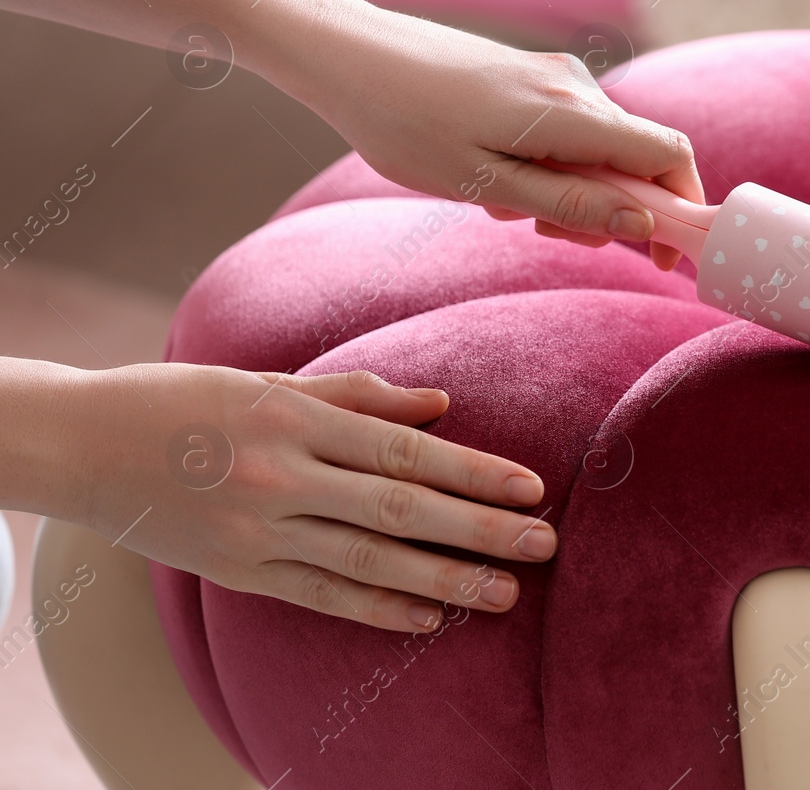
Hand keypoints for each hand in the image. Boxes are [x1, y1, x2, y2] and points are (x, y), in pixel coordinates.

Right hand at [63, 362, 554, 631]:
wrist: (78, 446)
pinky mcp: (236, 571)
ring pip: (366, 562)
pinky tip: (426, 617)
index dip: (473, 471)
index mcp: (294, 418)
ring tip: (503, 593)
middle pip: (398, 510)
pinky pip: (318, 596)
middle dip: (478, 530)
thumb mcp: (268, 380)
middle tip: (543, 546)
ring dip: (443, 580)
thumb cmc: (184, 399)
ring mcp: (256, 531)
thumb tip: (442, 406)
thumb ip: (358, 395)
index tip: (531, 488)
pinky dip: (376, 609)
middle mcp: (280, 476)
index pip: (404, 451)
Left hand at [255, 0, 702, 270]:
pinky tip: (496, 177)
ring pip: (603, 148)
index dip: (682, 210)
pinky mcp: (535, 76)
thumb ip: (570, 205)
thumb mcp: (486, 184)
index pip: (670, 157)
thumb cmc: (407, 125)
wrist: (351, 56)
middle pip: (639, 159)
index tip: (660, 257)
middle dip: (614, 210)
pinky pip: (573, 132)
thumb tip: (643, 225)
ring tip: (506, 208)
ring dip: (577, 192)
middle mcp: (577, 88)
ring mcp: (557, 77)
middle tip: (549, 236)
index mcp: (571, 114)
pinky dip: (555, 166)